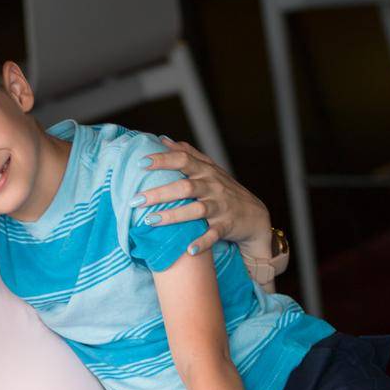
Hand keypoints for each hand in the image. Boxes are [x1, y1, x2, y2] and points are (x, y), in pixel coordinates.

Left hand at [137, 138, 271, 253]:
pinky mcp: (226, 226)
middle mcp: (213, 187)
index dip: (163, 160)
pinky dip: (202, 242)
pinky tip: (188, 250)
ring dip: (173, 216)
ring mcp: (220, 207)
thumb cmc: (224, 190)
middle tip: (135, 200)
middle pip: (185, 187)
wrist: (254, 216)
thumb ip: (187, 154)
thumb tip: (162, 140)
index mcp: (206, 171)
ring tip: (149, 221)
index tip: (141, 162)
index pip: (184, 160)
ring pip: (196, 210)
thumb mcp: (209, 169)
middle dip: (159, 193)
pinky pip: (214, 234)